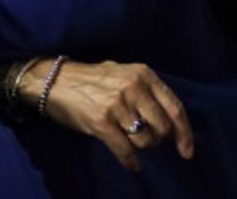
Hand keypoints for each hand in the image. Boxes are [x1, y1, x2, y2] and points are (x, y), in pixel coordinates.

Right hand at [37, 58, 194, 171]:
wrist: (50, 80)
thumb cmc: (88, 80)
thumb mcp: (121, 73)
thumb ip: (145, 90)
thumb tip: (169, 121)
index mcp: (142, 74)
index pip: (175, 108)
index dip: (184, 133)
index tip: (186, 151)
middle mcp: (132, 87)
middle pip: (163, 127)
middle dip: (158, 140)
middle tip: (147, 141)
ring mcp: (116, 104)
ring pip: (145, 140)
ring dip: (141, 147)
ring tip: (130, 142)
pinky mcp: (100, 121)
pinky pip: (125, 150)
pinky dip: (130, 161)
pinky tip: (131, 164)